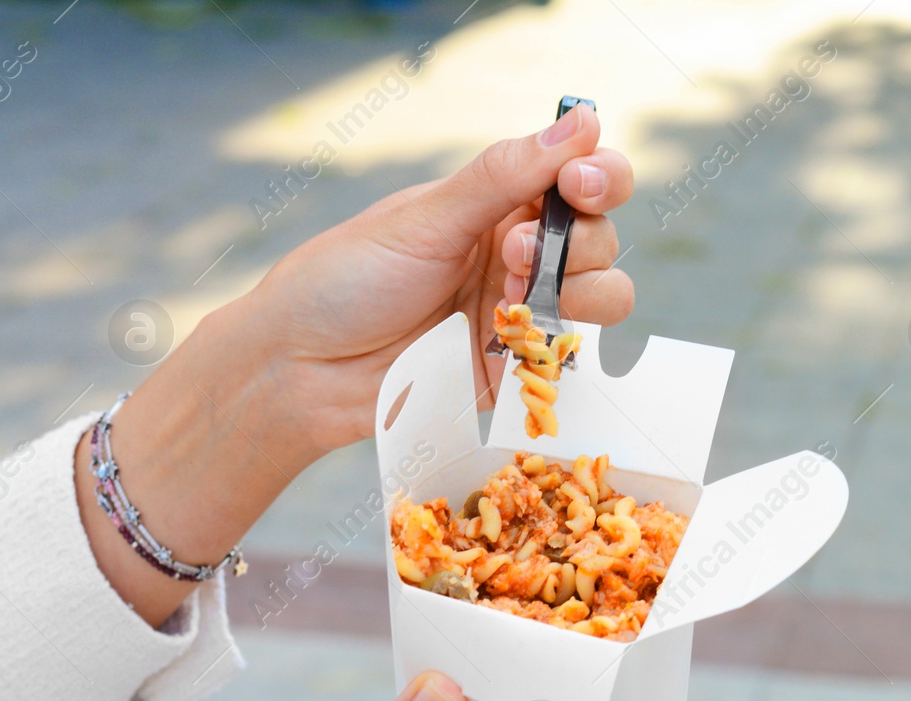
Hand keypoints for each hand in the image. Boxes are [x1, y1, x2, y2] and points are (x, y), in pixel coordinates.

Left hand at [229, 103, 634, 455]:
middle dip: (577, 241)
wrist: (303, 368)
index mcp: (498, 202)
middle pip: (603, 235)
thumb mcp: (424, 219)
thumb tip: (579, 122)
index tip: (579, 183)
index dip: (600, 174)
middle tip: (515, 252)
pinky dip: (560, 345)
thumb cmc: (346, 280)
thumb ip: (505, 175)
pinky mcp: (520, 368)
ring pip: (606, 294)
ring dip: (580, 291)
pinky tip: (508, 341)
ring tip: (512, 301)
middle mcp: (521, 253)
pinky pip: (575, 355)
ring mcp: (525, 311)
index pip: (582, 175)